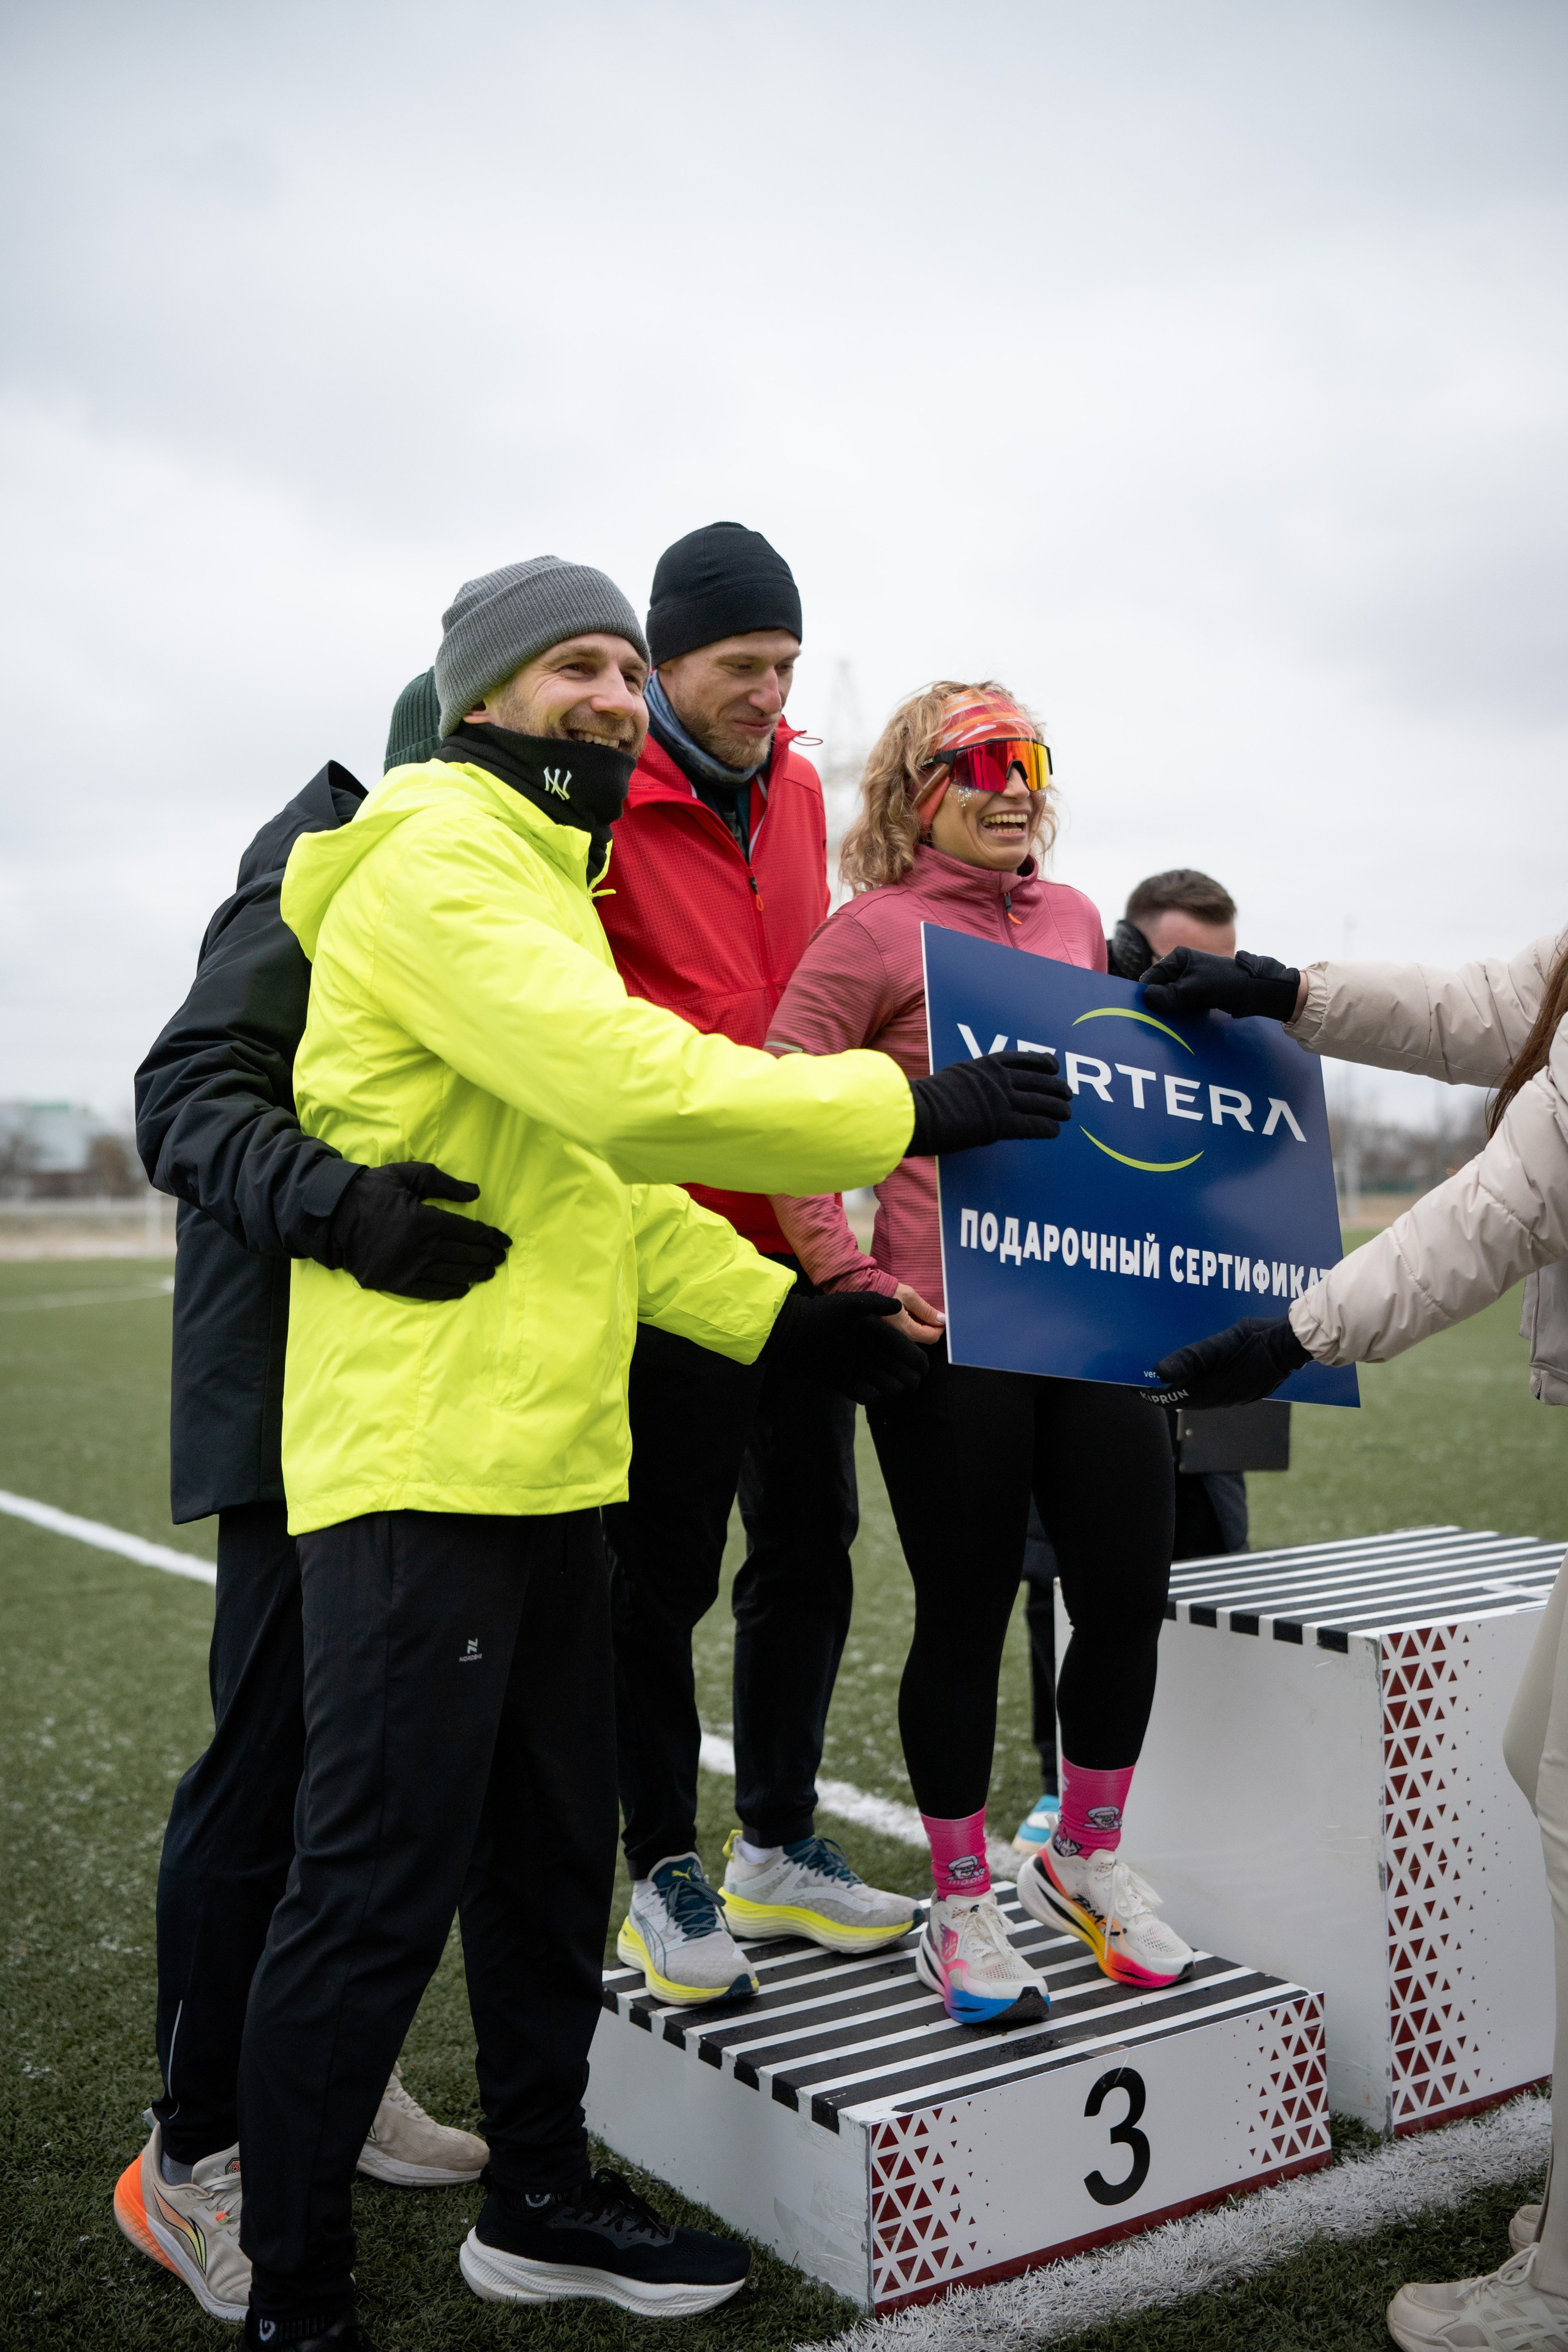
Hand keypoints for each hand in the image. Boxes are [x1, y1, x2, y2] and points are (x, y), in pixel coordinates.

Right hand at [321, 1162, 511, 1301]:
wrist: (335, 1217)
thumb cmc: (373, 1191)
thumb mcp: (407, 1175)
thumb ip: (443, 1182)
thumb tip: (475, 1193)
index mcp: (427, 1220)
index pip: (469, 1232)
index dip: (490, 1237)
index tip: (503, 1240)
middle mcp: (422, 1248)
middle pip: (465, 1255)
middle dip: (487, 1256)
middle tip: (500, 1257)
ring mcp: (409, 1268)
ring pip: (452, 1274)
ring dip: (474, 1273)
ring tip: (488, 1271)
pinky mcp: (396, 1283)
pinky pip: (431, 1291)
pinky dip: (450, 1290)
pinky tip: (463, 1287)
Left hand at [767, 1288, 929, 1404]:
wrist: (791, 1332)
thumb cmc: (821, 1314)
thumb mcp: (850, 1304)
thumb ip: (875, 1303)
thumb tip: (899, 1305)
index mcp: (873, 1332)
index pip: (901, 1347)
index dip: (914, 1357)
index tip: (923, 1368)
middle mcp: (867, 1350)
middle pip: (897, 1368)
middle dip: (907, 1376)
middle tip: (910, 1382)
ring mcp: (856, 1367)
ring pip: (884, 1383)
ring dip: (892, 1387)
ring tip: (892, 1386)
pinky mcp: (842, 1381)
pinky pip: (864, 1394)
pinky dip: (871, 1396)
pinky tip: (873, 1392)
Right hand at [891, 1282, 945, 1344]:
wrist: (867, 1290)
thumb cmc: (887, 1292)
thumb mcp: (910, 1297)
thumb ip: (927, 1310)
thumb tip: (942, 1319)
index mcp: (907, 1330)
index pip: (933, 1336)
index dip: (941, 1326)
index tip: (942, 1315)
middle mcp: (903, 1337)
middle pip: (927, 1336)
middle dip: (933, 1324)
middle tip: (933, 1310)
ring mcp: (897, 1335)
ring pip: (919, 1334)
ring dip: (924, 1323)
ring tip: (921, 1308)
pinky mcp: (894, 1330)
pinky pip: (910, 1330)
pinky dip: (916, 1322)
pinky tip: (912, 1311)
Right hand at [907, 1050, 1071, 1156]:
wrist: (916, 1113)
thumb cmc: (922, 1101)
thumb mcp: (950, 1079)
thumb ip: (967, 1082)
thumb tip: (970, 1091)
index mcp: (983, 1065)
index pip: (1021, 1059)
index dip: (1041, 1062)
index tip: (1054, 1066)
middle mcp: (996, 1079)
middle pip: (1036, 1080)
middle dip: (1055, 1087)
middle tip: (1067, 1093)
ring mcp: (1000, 1100)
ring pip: (1039, 1102)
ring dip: (1056, 1108)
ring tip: (1067, 1113)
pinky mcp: (1000, 1123)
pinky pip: (1031, 1125)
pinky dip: (1045, 1127)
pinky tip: (1054, 1130)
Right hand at [1140, 948, 1301, 1023]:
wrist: (1254, 991)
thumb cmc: (1224, 983)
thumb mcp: (1194, 988)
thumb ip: (1169, 994)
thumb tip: (1146, 999)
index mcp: (1177, 957)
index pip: (1152, 977)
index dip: (1148, 993)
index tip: (1145, 1010)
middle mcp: (1181, 967)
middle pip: (1159, 988)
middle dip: (1158, 1003)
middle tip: (1156, 1020)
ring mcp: (1188, 982)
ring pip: (1169, 998)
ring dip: (1169, 1010)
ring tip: (1169, 1022)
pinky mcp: (1196, 994)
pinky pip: (1180, 1005)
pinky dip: (1179, 1013)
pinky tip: (1179, 1022)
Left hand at [1142, 1315, 1310, 1407]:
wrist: (1292, 1346)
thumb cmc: (1256, 1341)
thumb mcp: (1220, 1344)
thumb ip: (1190, 1358)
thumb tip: (1157, 1371)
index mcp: (1207, 1392)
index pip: (1163, 1396)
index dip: (1142, 1389)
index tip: (1123, 1379)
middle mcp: (1215, 1400)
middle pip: (1174, 1396)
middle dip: (1154, 1386)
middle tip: (1134, 1370)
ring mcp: (1227, 1397)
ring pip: (1190, 1394)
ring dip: (1172, 1383)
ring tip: (1155, 1367)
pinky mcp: (1237, 1390)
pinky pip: (1207, 1390)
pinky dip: (1192, 1381)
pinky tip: (1189, 1369)